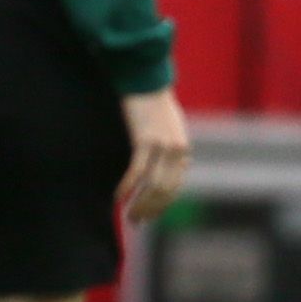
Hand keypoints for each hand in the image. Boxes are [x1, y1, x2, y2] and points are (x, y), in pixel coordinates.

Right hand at [118, 88, 191, 224]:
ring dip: (140, 204)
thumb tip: (162, 167)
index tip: (149, 217)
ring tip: (129, 216)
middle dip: (151, 210)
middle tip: (136, 222)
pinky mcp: (145, 139)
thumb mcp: (167, 127)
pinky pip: (136, 171)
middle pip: (165, 191)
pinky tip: (117, 197)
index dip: (161, 206)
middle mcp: (177, 151)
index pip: (175, 188)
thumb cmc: (152, 101)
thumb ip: (168, 148)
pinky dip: (127, 187)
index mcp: (183, 150)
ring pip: (152, 185)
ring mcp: (163, 146)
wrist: (146, 79)